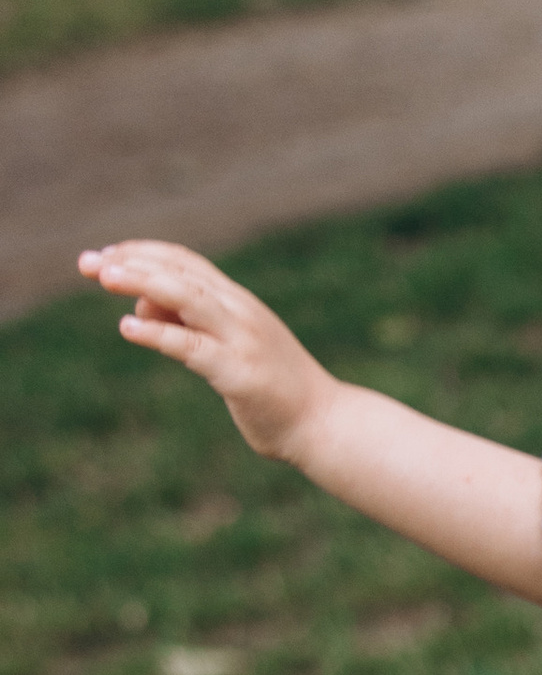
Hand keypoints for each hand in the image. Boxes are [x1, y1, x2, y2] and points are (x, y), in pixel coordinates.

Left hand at [79, 241, 335, 462]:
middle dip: (130, 261)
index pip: (184, 261)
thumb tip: (139, 305)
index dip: (141, 252)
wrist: (322, 423)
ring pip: (186, 296)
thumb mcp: (225, 347)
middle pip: (179, 270)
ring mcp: (241, 339)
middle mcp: (240, 311)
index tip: (104, 254)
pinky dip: (159, 333)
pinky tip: (129, 327)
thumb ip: (186, 323)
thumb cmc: (272, 388)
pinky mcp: (238, 373)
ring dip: (142, 281)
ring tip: (103, 276)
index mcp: (237, 302)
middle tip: (87, 262)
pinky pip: (191, 346)